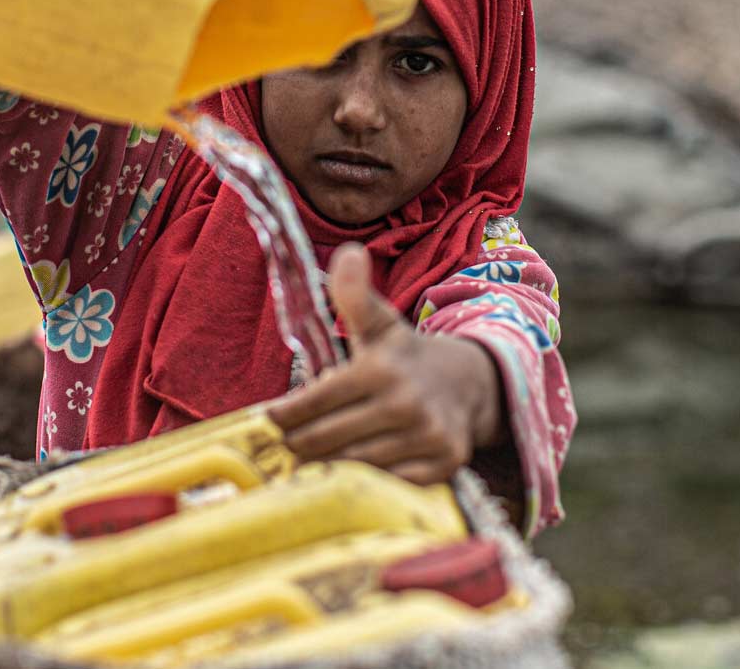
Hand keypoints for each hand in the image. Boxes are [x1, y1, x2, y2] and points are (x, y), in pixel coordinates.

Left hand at [268, 244, 502, 484]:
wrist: (470, 384)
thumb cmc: (406, 357)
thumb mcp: (379, 324)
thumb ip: (354, 295)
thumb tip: (347, 252)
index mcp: (381, 368)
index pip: (310, 404)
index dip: (282, 417)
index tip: (269, 422)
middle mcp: (406, 404)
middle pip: (323, 442)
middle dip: (297, 447)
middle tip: (280, 451)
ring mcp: (427, 438)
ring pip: (350, 468)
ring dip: (325, 469)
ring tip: (308, 465)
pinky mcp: (444, 466)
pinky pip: (385, 486)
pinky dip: (365, 484)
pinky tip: (351, 476)